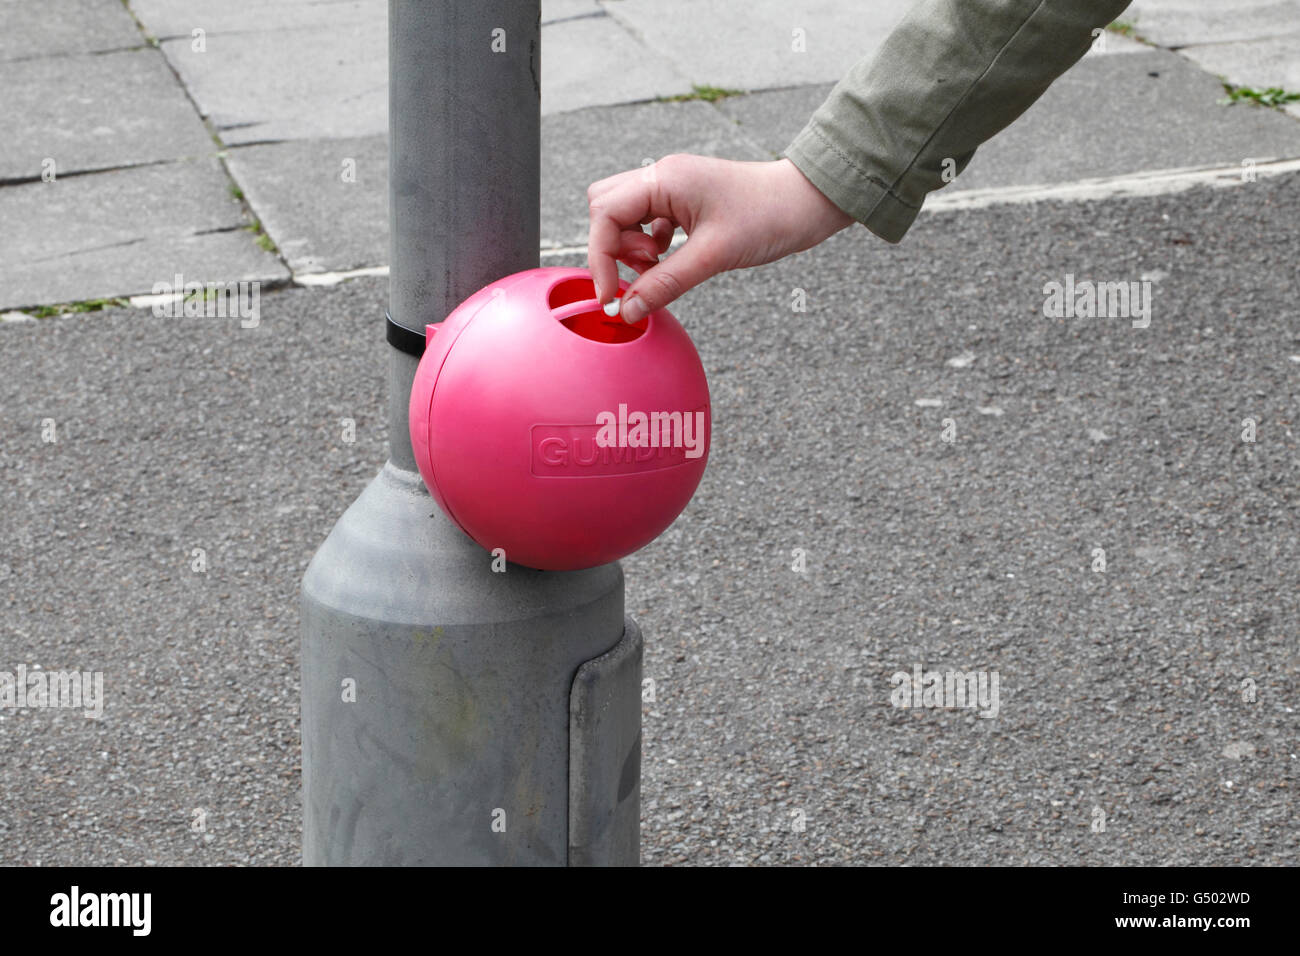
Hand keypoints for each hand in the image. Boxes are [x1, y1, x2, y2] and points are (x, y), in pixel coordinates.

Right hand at [586, 155, 855, 323]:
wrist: (809, 202)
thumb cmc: (769, 217)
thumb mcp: (713, 256)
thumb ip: (665, 284)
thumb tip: (627, 311)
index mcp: (664, 179)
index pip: (604, 215)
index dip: (600, 258)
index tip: (610, 297)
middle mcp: (663, 177)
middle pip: (605, 209)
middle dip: (612, 248)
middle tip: (643, 272)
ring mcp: (673, 187)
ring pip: (623, 215)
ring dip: (630, 247)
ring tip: (661, 266)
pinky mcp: (685, 200)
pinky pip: (647, 222)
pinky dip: (649, 245)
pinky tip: (671, 258)